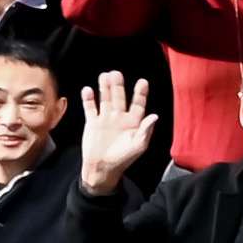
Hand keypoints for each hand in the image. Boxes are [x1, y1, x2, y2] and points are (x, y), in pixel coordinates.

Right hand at [78, 71, 160, 188]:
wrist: (101, 168)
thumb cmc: (123, 159)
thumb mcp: (138, 146)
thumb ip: (146, 130)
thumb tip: (155, 116)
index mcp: (133, 122)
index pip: (138, 104)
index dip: (140, 93)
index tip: (142, 82)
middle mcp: (120, 117)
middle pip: (120, 97)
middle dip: (118, 86)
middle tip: (116, 73)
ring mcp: (106, 118)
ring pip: (105, 99)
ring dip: (104, 88)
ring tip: (104, 75)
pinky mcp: (92, 122)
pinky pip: (90, 108)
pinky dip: (88, 99)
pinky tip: (88, 89)